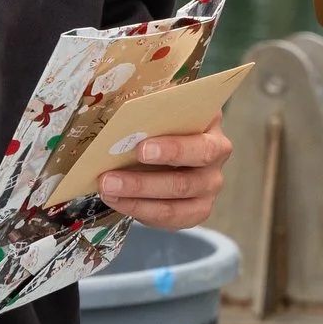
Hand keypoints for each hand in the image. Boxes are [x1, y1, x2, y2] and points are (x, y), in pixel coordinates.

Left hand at [98, 114, 231, 230]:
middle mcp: (216, 160)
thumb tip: (120, 111)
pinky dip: (139, 210)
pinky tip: (116, 200)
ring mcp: (208, 188)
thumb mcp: (160, 105)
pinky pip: (168, 218)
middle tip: (109, 178)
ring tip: (106, 190)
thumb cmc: (163, 117)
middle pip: (185, 181)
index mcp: (211, 127)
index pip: (201, 145)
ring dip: (136, 199)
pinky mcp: (196, 210)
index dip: (172, 150)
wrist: (170, 140)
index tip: (140, 149)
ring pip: (174, 204)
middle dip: (143, 182)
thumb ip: (149, 105)